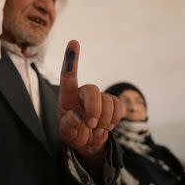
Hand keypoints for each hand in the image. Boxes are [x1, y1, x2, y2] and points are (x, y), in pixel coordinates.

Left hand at [58, 40, 123, 159]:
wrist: (88, 142)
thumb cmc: (73, 133)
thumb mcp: (66, 134)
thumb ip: (67, 126)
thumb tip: (76, 115)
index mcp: (67, 97)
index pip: (68, 75)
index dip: (71, 59)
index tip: (74, 41)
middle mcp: (83, 93)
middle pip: (92, 90)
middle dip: (94, 109)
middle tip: (91, 125)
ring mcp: (99, 97)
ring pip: (107, 102)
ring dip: (104, 121)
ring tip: (96, 132)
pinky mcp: (112, 103)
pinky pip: (119, 107)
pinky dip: (114, 120)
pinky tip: (107, 127)